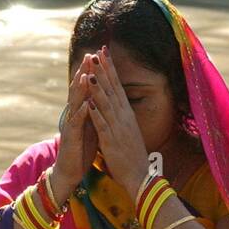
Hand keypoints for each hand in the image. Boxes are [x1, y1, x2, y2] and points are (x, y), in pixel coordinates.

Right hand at [52, 60, 98, 201]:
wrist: (71, 171)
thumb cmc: (82, 148)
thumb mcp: (91, 126)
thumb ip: (95, 111)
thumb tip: (102, 96)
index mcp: (82, 111)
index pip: (87, 88)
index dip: (93, 72)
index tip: (100, 57)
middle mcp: (74, 114)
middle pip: (79, 89)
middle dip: (84, 72)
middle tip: (90, 56)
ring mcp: (71, 125)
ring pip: (75, 103)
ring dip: (80, 88)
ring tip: (86, 74)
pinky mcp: (71, 137)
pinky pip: (76, 123)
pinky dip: (81, 113)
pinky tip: (86, 104)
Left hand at [81, 46, 148, 196]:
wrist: (139, 176)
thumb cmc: (132, 155)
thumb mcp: (128, 130)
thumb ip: (121, 116)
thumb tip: (117, 103)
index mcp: (126, 114)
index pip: (117, 86)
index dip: (110, 69)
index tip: (104, 52)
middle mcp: (123, 117)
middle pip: (112, 90)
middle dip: (104, 71)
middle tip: (97, 52)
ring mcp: (118, 128)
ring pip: (107, 104)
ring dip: (99, 88)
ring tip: (91, 72)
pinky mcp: (111, 141)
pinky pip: (102, 125)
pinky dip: (95, 113)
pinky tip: (89, 103)